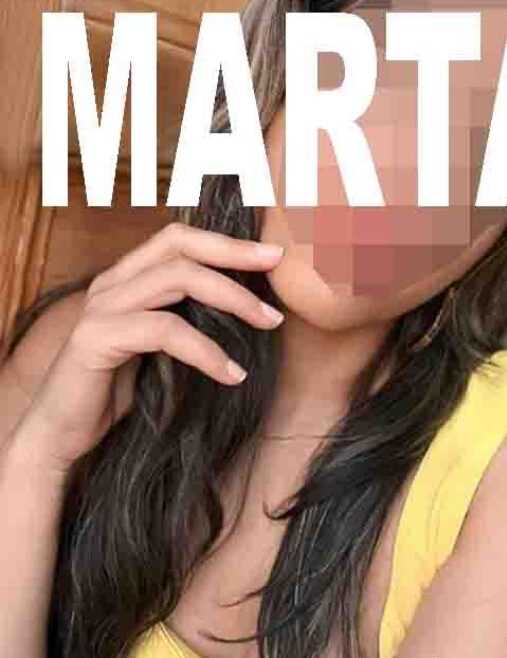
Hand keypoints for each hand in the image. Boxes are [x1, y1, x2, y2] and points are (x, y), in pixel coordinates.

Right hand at [12, 222, 283, 471]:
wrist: (62, 433)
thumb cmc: (117, 389)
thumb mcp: (160, 346)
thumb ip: (186, 318)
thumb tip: (248, 309)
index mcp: (128, 278)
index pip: (179, 239)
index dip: (227, 241)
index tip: (272, 256)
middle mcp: (112, 283)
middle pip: (180, 247)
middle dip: (235, 255)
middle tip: (278, 270)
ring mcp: (101, 307)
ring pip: (177, 280)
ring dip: (233, 299)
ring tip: (270, 323)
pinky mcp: (95, 338)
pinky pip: (165, 330)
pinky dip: (206, 350)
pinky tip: (232, 374)